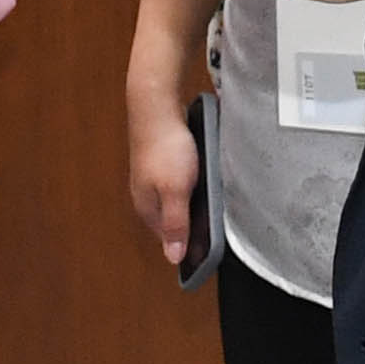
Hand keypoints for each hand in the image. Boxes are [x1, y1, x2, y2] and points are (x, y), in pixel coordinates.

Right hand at [128, 89, 202, 270]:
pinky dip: (192, 187)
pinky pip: (179, 184)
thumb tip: (173, 257)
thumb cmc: (165, 148)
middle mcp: (147, 196)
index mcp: (148, 209)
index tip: (212, 249)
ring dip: (194, 206)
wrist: (156, 106)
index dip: (191, 245)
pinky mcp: (161, 163)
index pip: (170, 240)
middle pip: (173, 221)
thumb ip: (176, 224)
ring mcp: (152, 179)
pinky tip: (204, 180)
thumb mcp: (175, 191)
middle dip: (194, 226)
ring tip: (214, 204)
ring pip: (176, 202)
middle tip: (217, 226)